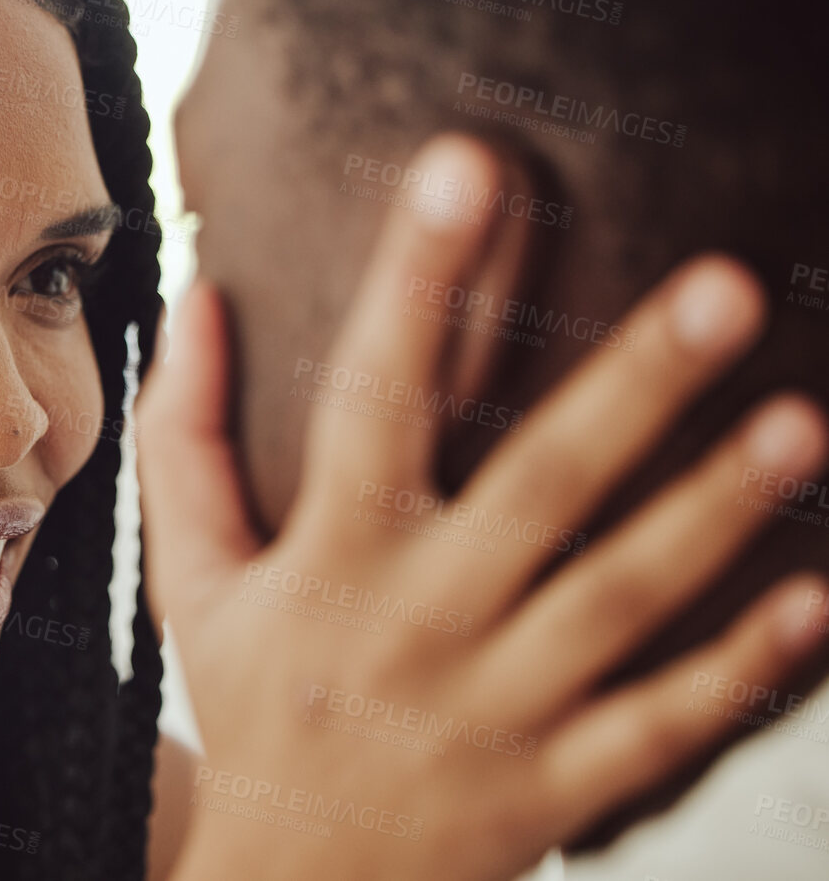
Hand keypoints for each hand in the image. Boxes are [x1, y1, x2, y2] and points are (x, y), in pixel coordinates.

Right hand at [137, 134, 828, 880]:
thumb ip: (186, 438)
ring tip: (800, 422)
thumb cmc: (249, 705)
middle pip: (538, 489)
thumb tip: (198, 296)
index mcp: (330, 559)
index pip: (370, 396)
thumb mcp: (190, 580)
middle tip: (726, 283)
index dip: (413, 279)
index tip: (463, 167)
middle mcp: (419, 624)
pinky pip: (664, 724)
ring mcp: (497, 710)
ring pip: (622, 600)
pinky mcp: (558, 784)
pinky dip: (744, 665)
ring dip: (713, 511)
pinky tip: (821, 597)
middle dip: (632, 385)